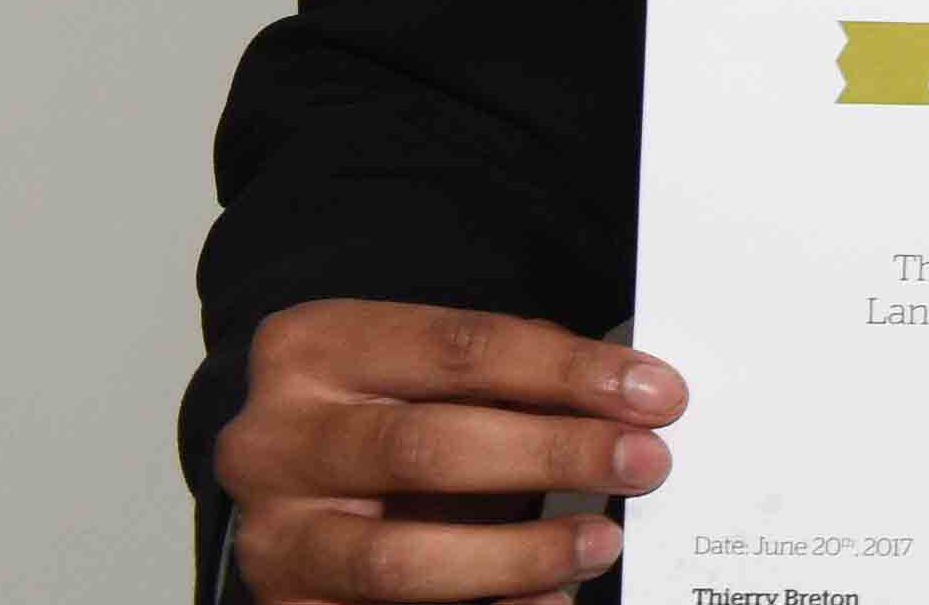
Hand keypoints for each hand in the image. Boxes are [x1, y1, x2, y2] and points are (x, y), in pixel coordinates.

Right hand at [212, 300, 675, 602]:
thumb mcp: (422, 380)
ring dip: (518, 555)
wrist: (287, 495)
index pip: (457, 349)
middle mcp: (274, 442)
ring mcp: (276, 536)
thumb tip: (630, 402)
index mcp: (311, 350)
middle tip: (642, 463)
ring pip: (400, 559)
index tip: (654, 393)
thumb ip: (508, 381)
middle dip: (552, 456)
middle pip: (426, 447)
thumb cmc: (372, 423)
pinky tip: (547, 601)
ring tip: (598, 543)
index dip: (567, 371)